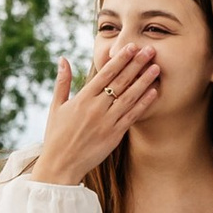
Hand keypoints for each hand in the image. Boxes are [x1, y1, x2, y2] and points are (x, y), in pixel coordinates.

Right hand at [32, 44, 160, 186]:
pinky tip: (154, 92)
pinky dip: (143, 103)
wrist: (61, 165)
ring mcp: (107, 122)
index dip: (120, 59)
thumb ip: (62, 82)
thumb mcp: (56, 107)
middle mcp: (96, 108)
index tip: (132, 47)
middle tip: (150, 50)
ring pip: (129, 97)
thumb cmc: (56, 136)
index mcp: (82, 99)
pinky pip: (132, 116)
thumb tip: (63, 59)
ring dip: (144, 81)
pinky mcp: (114, 135)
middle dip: (136, 64)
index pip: (105, 74)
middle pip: (120, 82)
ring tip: (156, 67)